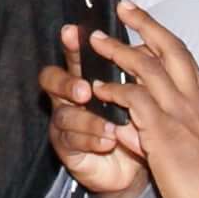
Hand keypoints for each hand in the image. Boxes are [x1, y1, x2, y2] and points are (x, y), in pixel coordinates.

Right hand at [39, 24, 150, 197]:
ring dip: (87, 119)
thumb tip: (146, 48)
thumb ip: (136, 72)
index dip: (71, 43)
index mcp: (87, 75)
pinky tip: (109, 140)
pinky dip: (92, 139)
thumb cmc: (134, 123)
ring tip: (110, 125)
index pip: (74, 54)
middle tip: (85, 90)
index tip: (73, 32)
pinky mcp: (67, 148)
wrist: (135, 165)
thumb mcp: (138, 93)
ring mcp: (66, 122)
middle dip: (66, 83)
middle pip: (52, 79)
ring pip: (64, 114)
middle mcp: (70, 96)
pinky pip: (72, 141)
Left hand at [41, 2, 198, 197]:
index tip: (145, 21)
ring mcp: (180, 113)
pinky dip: (114, 91)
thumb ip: (157, 136)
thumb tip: (129, 131)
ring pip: (147, 67)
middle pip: (169, 48)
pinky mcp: (164, 131)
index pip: (183, 58)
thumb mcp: (190, 152)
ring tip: (96, 42)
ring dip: (119, 52)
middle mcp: (194, 101)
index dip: (163, 35)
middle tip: (123, 9)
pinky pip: (134, 100)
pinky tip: (98, 91)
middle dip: (145, 24)